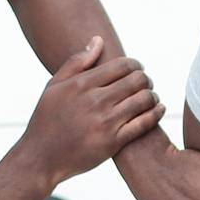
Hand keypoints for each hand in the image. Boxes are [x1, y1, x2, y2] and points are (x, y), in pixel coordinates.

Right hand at [20, 36, 164, 187]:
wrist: (40, 158)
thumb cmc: (46, 121)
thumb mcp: (53, 86)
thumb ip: (76, 62)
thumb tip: (98, 40)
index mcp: (82, 84)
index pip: (122, 65)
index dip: (135, 64)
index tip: (136, 70)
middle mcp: (95, 101)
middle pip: (137, 80)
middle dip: (146, 79)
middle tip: (145, 84)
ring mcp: (105, 122)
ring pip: (144, 100)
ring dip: (153, 96)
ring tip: (151, 97)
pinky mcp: (113, 143)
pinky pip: (143, 124)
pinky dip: (156, 114)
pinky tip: (159, 109)